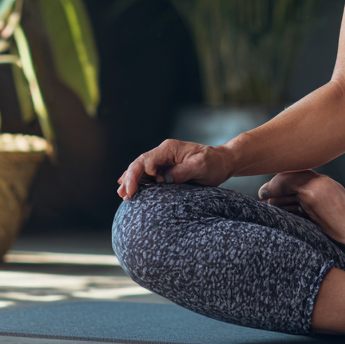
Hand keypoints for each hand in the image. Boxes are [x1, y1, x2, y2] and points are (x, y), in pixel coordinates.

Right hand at [116, 139, 233, 199]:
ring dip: (131, 181)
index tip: (133, 190)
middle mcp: (164, 153)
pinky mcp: (166, 170)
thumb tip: (165, 179)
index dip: (136, 174)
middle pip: (140, 164)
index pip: (146, 160)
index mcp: (169, 149)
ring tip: (122, 194)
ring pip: (141, 169)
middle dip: (130, 178)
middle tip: (124, 195)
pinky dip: (139, 182)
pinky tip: (130, 189)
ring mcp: (164, 161)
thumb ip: (182, 171)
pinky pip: (148, 175)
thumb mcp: (201, 165)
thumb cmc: (213, 163)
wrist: (222, 162)